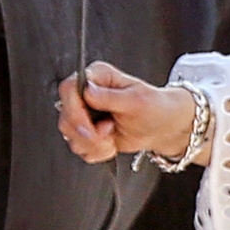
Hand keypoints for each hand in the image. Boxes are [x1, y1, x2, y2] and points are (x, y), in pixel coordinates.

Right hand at [57, 61, 199, 166]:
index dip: (74, 110)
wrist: (162, 127)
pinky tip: (110, 145)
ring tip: (112, 139)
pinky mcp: (87, 132)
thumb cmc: (155, 107)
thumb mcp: (136, 100)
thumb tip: (88, 92)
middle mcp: (87, 94)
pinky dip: (96, 152)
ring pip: (70, 135)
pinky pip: (79, 147)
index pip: (69, 89)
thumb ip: (110, 97)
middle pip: (66, 116)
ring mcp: (85, 114)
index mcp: (97, 77)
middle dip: (87, 134)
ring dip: (93, 144)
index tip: (89, 126)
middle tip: (107, 135)